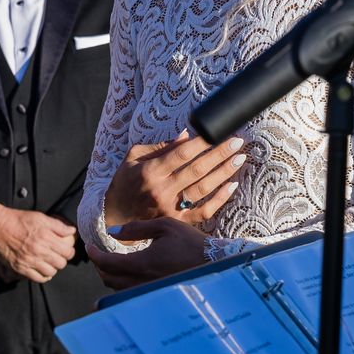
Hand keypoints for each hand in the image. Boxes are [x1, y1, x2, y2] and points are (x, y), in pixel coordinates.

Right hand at [0, 205, 75, 282]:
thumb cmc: (18, 220)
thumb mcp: (40, 217)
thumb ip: (58, 225)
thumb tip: (72, 231)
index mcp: (45, 237)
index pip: (67, 252)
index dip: (70, 252)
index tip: (68, 250)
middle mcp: (38, 250)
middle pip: (60, 263)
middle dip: (63, 260)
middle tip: (60, 257)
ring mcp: (29, 260)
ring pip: (51, 272)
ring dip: (53, 268)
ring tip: (51, 263)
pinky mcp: (20, 268)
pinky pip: (37, 278)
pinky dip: (43, 276)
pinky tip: (43, 271)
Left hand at [85, 217, 210, 289]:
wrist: (214, 262)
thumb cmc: (190, 242)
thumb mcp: (165, 226)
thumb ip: (137, 229)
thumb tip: (113, 232)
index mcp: (142, 263)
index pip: (107, 263)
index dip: (94, 255)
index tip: (89, 246)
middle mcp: (142, 282)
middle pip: (109, 279)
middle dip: (99, 266)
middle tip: (98, 253)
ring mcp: (149, 291)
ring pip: (118, 289)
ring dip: (110, 276)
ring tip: (111, 263)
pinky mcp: (156, 295)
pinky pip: (130, 293)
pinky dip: (121, 284)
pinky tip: (126, 274)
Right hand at [104, 131, 244, 231]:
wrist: (114, 216)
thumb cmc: (125, 182)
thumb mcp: (134, 158)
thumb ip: (160, 147)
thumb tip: (186, 136)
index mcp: (151, 171)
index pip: (181, 154)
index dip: (202, 142)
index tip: (219, 132)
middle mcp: (161, 190)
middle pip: (197, 169)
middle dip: (220, 154)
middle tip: (238, 142)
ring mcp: (170, 208)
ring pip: (203, 189)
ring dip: (223, 173)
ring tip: (239, 159)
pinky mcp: (176, 221)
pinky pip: (203, 212)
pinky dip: (219, 200)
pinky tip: (232, 186)